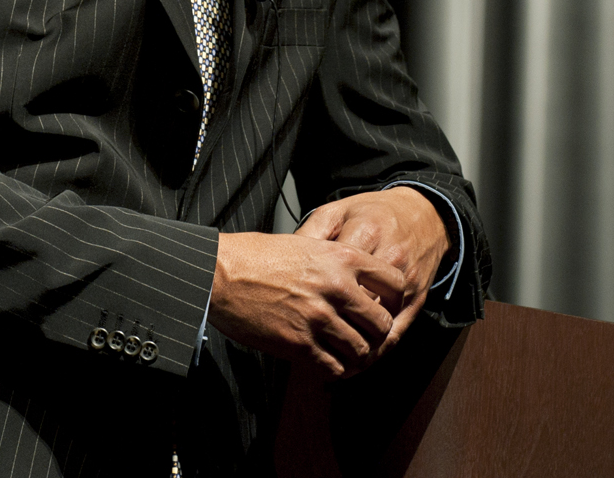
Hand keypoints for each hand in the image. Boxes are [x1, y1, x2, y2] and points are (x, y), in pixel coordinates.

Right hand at [207, 231, 406, 378]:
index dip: (393, 298)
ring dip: (356, 356)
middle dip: (376, 334)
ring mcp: (318, 318)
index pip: (394, 281)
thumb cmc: (256, 256)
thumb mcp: (306, 243)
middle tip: (366, 337)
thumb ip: (334, 261)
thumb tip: (356, 282)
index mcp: (341, 258)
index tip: (383, 306)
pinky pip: (334, 367)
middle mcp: (336, 288)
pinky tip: (327, 364)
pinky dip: (335, 370)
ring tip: (346, 354)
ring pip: (361, 350)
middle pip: (382, 323)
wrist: (220, 273)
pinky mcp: (299, 344)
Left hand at [296, 188, 447, 356]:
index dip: (309, 295)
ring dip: (352, 346)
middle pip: (356, 303)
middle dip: (329, 325)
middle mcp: (389, 257)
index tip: (287, 308)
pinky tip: (354, 362)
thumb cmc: (373, 214)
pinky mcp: (418, 300)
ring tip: (325, 358)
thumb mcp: (338, 212)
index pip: (334, 272)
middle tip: (301, 340)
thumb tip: (285, 262)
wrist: (423, 214)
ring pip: (376, 325)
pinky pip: (396, 334)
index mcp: (365, 232)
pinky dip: (374, 352)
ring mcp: (406, 282)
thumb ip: (312, 233)